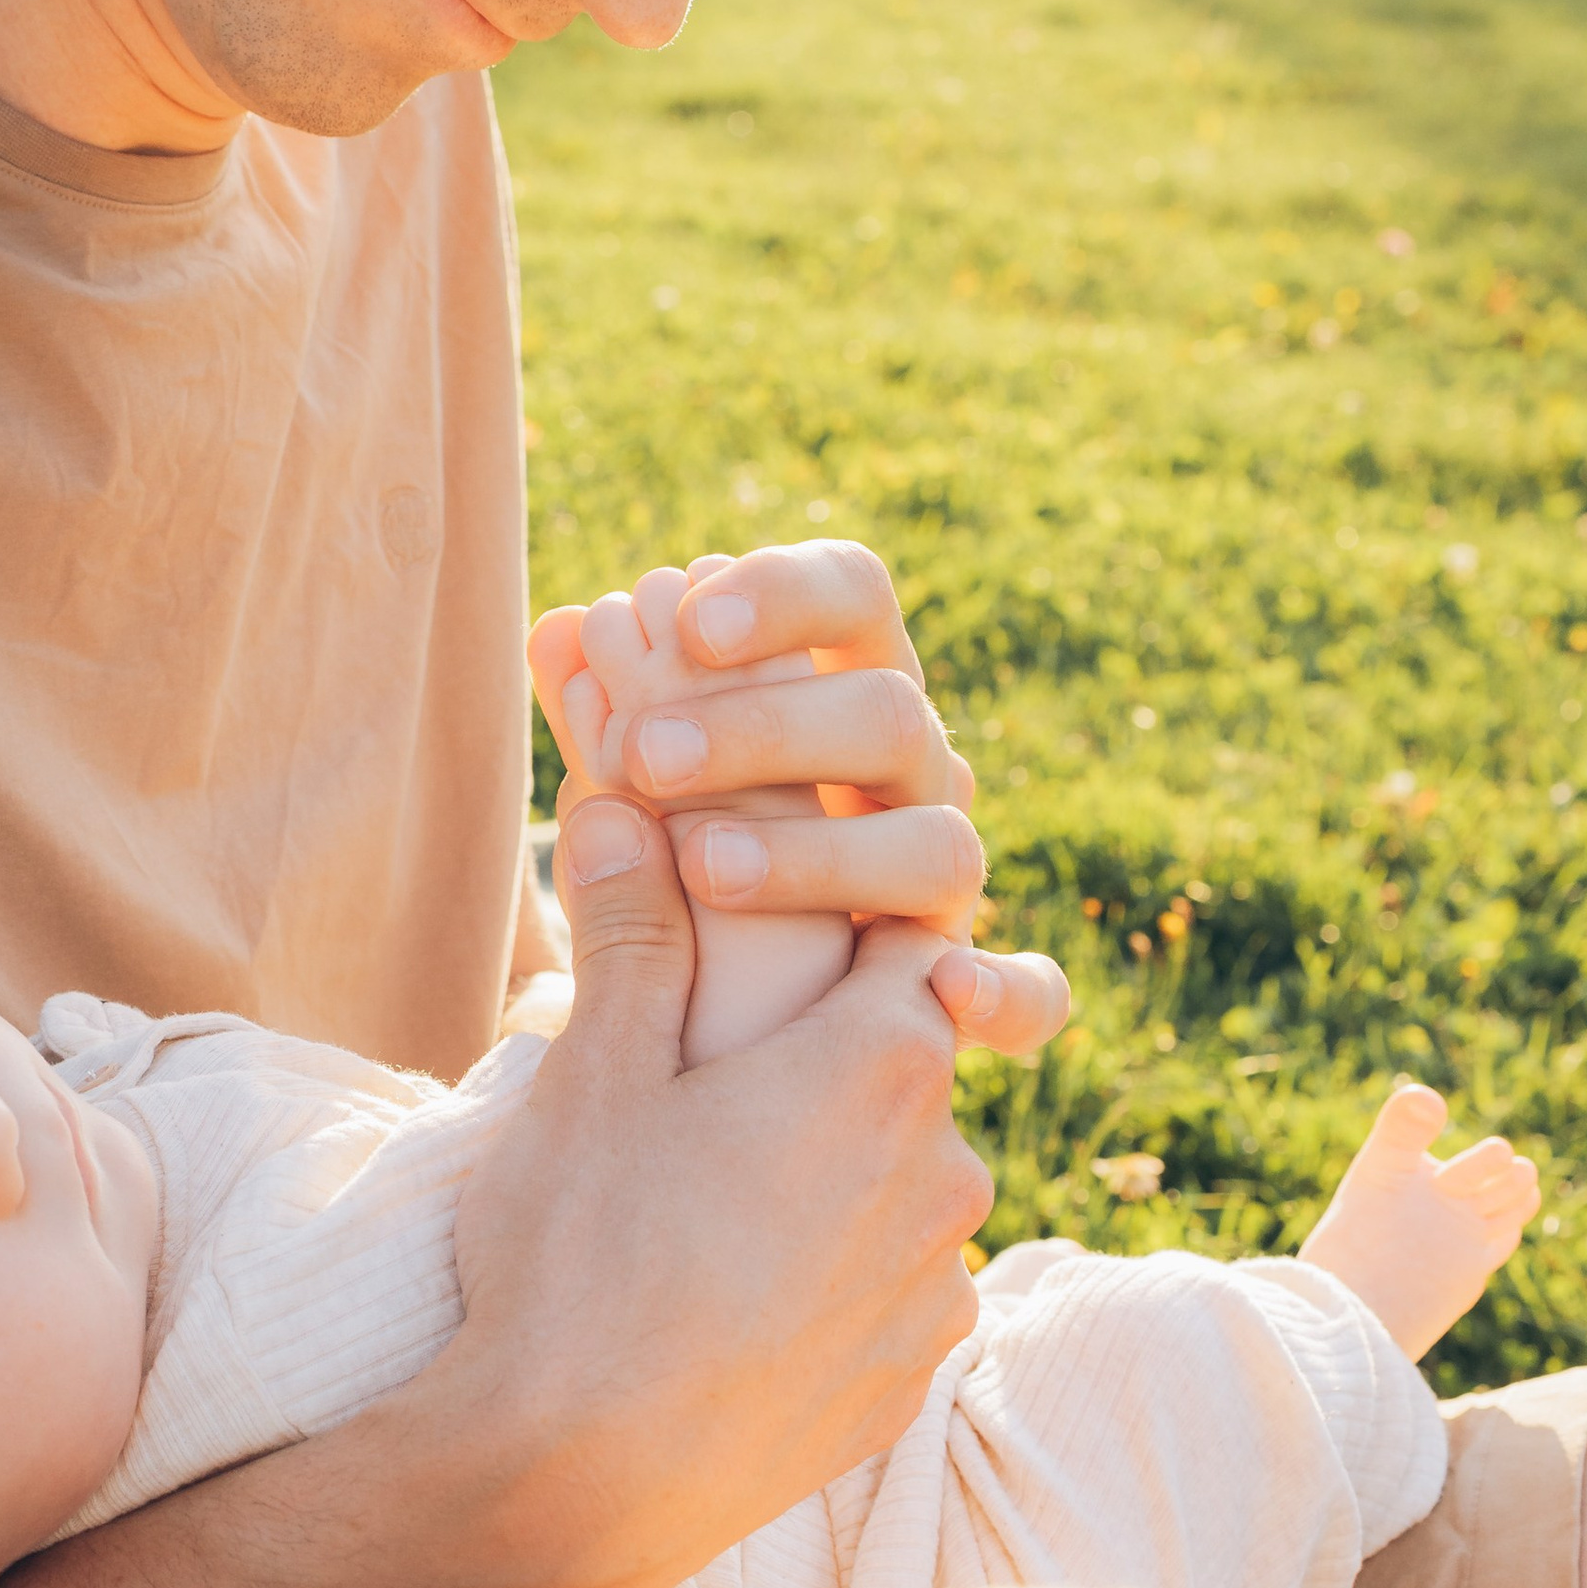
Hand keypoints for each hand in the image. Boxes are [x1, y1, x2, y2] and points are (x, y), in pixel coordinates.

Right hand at [427, 793, 995, 1587]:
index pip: (908, 944)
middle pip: (903, 1069)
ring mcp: (938, 1287)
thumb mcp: (592, 1071)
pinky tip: (728, 1296)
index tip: (772, 941)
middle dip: (823, 1061)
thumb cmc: (581, 1255)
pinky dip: (827, 1277)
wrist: (577, 1484)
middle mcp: (949, 1170)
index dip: (840, 930)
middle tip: (709, 1085)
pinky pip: (884, 1290)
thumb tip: (626, 802)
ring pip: (895, 1186)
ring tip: (705, 1206)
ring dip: (829, 1177)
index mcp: (884, 1065)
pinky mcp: (911, 1382)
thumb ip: (632, 930)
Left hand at [528, 540, 1066, 1057]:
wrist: (747, 977)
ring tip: (699, 865)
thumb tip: (554, 630)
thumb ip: (606, 709)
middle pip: (888, 714)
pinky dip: (1007, 993)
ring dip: (827, 855)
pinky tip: (950, 994)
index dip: (784, 594)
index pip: (855, 592)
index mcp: (846, 678)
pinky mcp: (965, 975)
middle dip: (766, 730)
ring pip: (942, 844)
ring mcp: (944, 867)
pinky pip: (1032, 991)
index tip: (684, 619)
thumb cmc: (690, 830)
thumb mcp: (644, 773)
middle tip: (642, 754)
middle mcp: (912, 763)